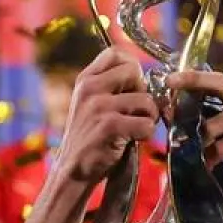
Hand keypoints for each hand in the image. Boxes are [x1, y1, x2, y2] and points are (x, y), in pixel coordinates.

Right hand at [58, 49, 159, 184]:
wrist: (73, 170)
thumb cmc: (91, 136)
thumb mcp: (92, 103)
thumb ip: (112, 86)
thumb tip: (149, 77)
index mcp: (86, 79)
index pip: (116, 53)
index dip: (132, 67)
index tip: (132, 86)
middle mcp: (90, 88)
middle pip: (135, 71)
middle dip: (143, 92)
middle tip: (134, 111)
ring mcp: (99, 106)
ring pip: (146, 100)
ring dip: (148, 117)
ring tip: (133, 129)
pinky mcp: (109, 126)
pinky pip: (147, 124)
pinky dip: (145, 135)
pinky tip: (131, 140)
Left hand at [164, 71, 222, 187]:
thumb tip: (189, 114)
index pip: (214, 78)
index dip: (190, 77)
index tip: (169, 79)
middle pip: (213, 84)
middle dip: (188, 83)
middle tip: (168, 92)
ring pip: (209, 126)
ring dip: (199, 143)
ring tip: (195, 154)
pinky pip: (220, 148)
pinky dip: (211, 159)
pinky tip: (210, 166)